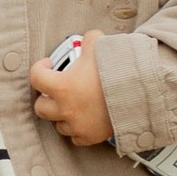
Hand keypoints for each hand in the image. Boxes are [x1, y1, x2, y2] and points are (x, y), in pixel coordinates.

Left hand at [30, 32, 111, 146]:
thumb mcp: (102, 47)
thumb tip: (91, 38)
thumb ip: (91, 40)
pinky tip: (84, 119)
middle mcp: (66, 109)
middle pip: (41, 107)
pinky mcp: (90, 136)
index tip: (48, 65)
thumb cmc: (119, 72)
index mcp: (63, 87)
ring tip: (72, 104)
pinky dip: (77, 129)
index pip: (36, 78)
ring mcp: (77, 125)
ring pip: (58, 125)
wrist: (141, 95)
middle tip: (56, 89)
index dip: (39, 68)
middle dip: (46, 97)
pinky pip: (76, 137)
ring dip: (61, 114)